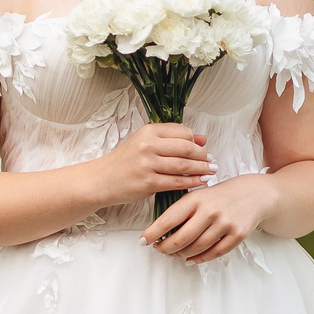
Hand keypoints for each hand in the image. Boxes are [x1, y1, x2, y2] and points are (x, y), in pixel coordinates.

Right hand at [98, 123, 212, 205]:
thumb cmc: (126, 161)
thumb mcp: (147, 143)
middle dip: (203, 156)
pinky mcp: (148, 182)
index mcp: (149, 131)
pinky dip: (192, 182)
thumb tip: (203, 138)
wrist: (102, 180)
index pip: (183, 132)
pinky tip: (200, 181)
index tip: (203, 149)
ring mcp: (147, 164)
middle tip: (211, 162)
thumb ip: (173, 139)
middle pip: (187, 148)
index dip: (197, 142)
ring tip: (210, 171)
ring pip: (184, 165)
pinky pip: (177, 182)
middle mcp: (148, 145)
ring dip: (201, 169)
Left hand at [142, 173, 272, 264]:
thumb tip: (160, 231)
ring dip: (181, 255)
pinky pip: (214, 253)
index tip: (144, 241)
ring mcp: (225, 223)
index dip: (153, 233)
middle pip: (181, 239)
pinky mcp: (237, 235)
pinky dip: (200, 259)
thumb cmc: (221, 196)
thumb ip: (183, 210)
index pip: (168, 219)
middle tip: (160, 250)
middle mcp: (210, 211)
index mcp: (196, 198)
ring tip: (175, 254)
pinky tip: (191, 259)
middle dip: (166, 248)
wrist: (254, 194)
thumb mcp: (200, 194)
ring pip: (196, 248)